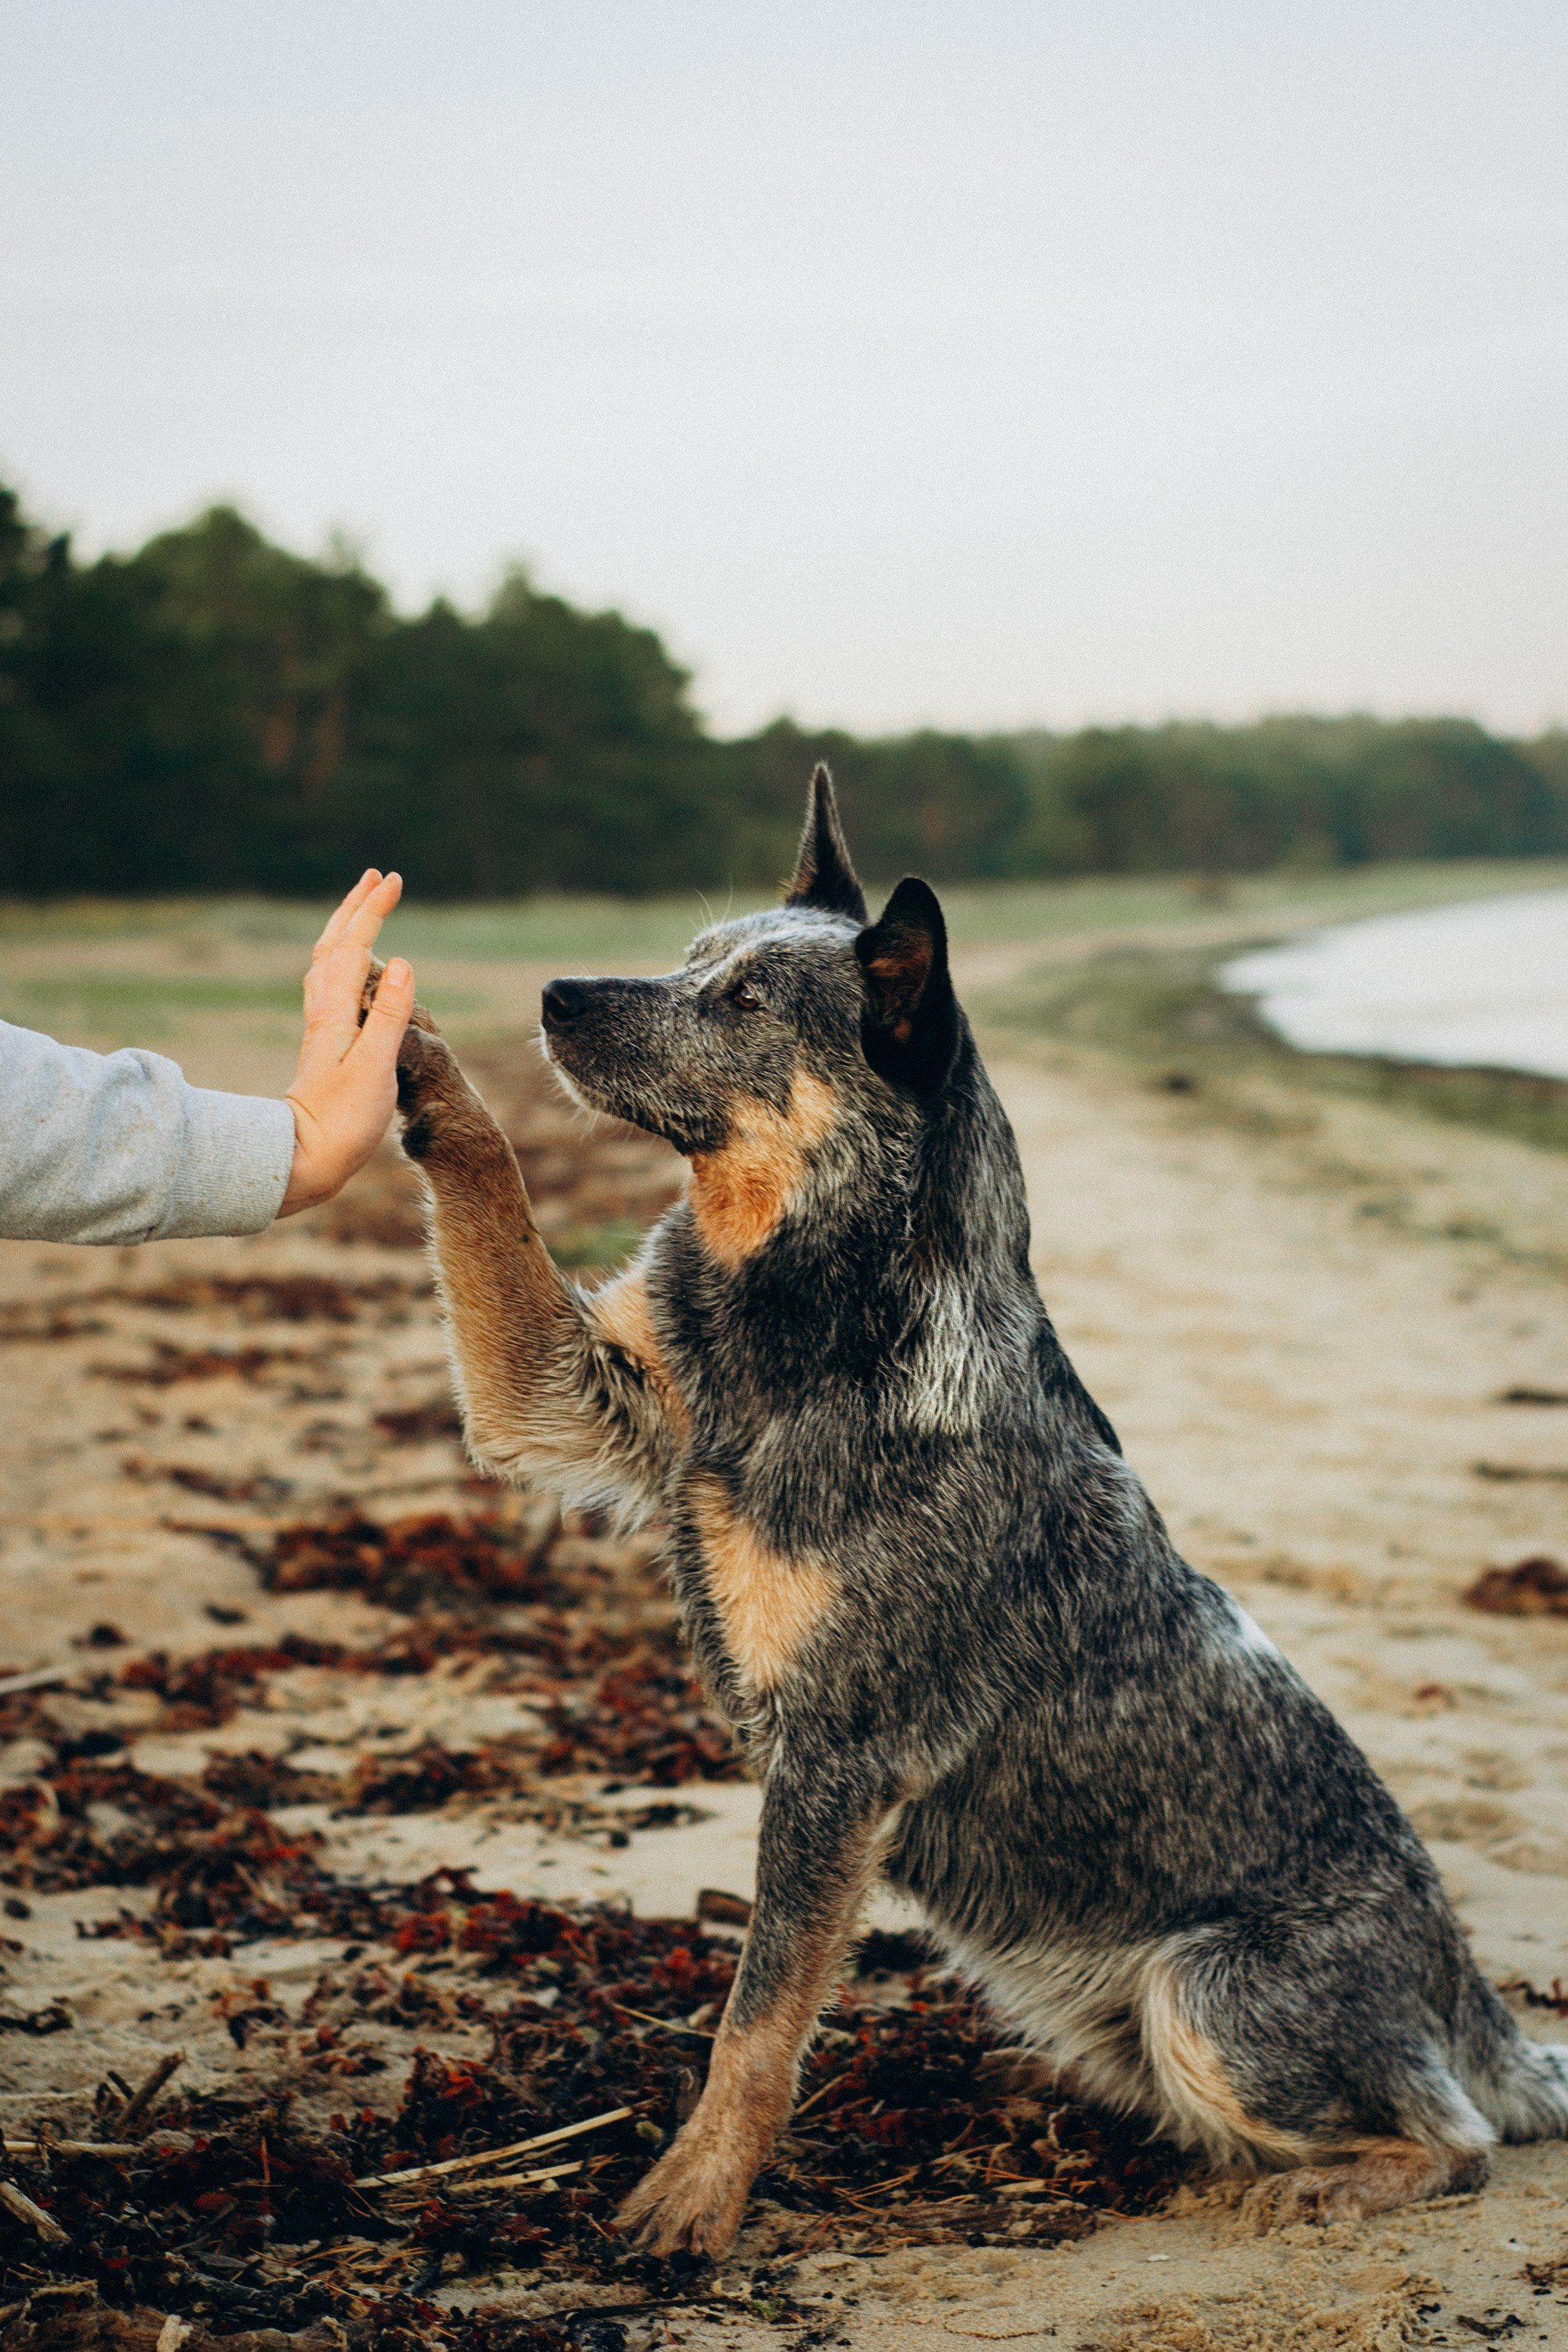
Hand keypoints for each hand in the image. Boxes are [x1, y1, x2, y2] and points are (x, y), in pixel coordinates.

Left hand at [278, 870, 415, 1216]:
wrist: (303, 1159)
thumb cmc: (340, 1121)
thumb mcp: (373, 1067)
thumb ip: (388, 1014)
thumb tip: (401, 962)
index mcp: (335, 1012)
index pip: (354, 946)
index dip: (372, 911)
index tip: (392, 881)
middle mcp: (323, 1012)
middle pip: (332, 946)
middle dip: (354, 909)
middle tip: (375, 879)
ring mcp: (321, 1029)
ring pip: (327, 964)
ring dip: (345, 932)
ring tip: (362, 912)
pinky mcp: (324, 1047)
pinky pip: (331, 988)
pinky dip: (343, 964)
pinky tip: (350, 973)